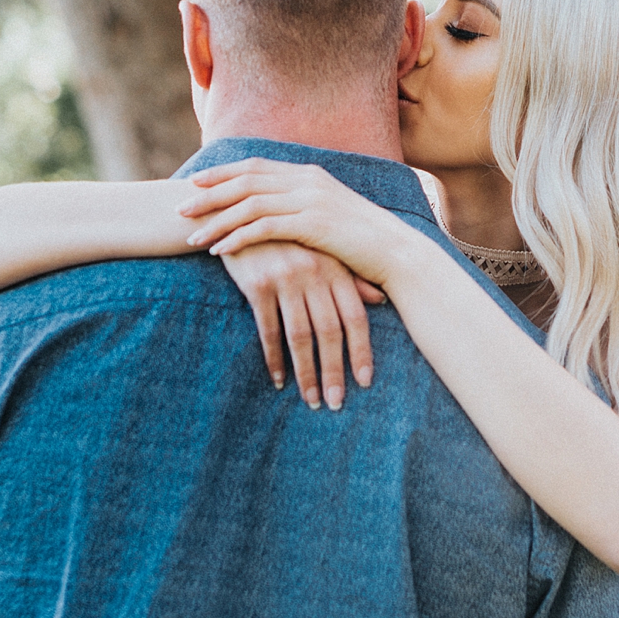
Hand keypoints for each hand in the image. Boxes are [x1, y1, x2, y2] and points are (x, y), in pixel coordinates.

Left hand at [181, 158, 418, 287]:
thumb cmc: (360, 241)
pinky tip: (219, 251)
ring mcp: (310, 200)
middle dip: (209, 194)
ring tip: (191, 237)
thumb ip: (301, 205)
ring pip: (249, 204)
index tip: (195, 182)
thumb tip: (274, 212)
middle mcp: (306, 180)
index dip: (222, 173)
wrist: (395, 253)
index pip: (255, 166)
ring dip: (216, 220)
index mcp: (308, 174)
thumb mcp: (328, 215)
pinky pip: (263, 228)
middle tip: (180, 208)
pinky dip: (236, 238)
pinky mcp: (312, 224)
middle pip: (245, 180)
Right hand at [219, 243, 383, 411]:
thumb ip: (350, 276)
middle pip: (330, 332)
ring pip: (300, 337)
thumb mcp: (319, 250)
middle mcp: (313, 272)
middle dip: (334, 371)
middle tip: (336, 402)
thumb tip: (380, 301)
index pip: (355, 316)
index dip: (361, 351)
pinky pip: (268, 331)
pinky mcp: (257, 284)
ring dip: (306, 373)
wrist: (237, 215)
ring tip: (311, 399)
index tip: (364, 381)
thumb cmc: (285, 237)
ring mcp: (285, 278)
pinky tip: (279, 379)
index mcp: (333, 266)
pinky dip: (274, 359)